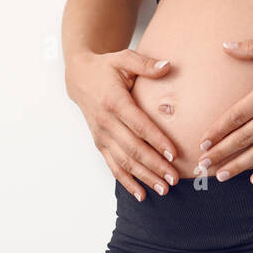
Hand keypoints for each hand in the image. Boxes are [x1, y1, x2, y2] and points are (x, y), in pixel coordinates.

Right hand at [65, 49, 179, 200]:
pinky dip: (126, 181)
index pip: (139, 125)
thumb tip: (168, 66)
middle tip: (174, 178)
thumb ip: (146, 64)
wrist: (78, 77)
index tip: (174, 154)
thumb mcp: (124, 59)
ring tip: (164, 189)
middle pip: (133, 148)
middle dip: (155, 165)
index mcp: (115, 102)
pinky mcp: (99, 143)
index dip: (157, 140)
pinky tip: (141, 194)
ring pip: (124, 161)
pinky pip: (113, 166)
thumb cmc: (106, 67)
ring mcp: (101, 135)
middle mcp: (106, 122)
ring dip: (144, 177)